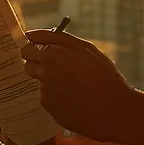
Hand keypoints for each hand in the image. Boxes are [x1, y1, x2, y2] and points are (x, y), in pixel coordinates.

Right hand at [0, 131, 137, 144]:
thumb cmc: (97, 144)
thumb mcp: (87, 142)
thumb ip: (72, 142)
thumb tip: (56, 140)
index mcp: (42, 122)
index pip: (14, 117)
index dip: (10, 123)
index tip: (18, 132)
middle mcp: (33, 135)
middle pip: (4, 135)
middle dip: (11, 143)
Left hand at [22, 27, 143, 144]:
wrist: (115, 110)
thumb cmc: (104, 76)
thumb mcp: (86, 49)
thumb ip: (57, 38)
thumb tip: (30, 35)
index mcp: (54, 52)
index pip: (28, 48)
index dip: (33, 49)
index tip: (38, 52)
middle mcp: (46, 70)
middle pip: (28, 64)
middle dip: (37, 64)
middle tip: (55, 70)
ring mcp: (45, 89)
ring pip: (38, 81)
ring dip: (49, 82)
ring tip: (73, 87)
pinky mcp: (48, 105)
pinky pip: (46, 97)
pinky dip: (56, 98)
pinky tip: (74, 100)